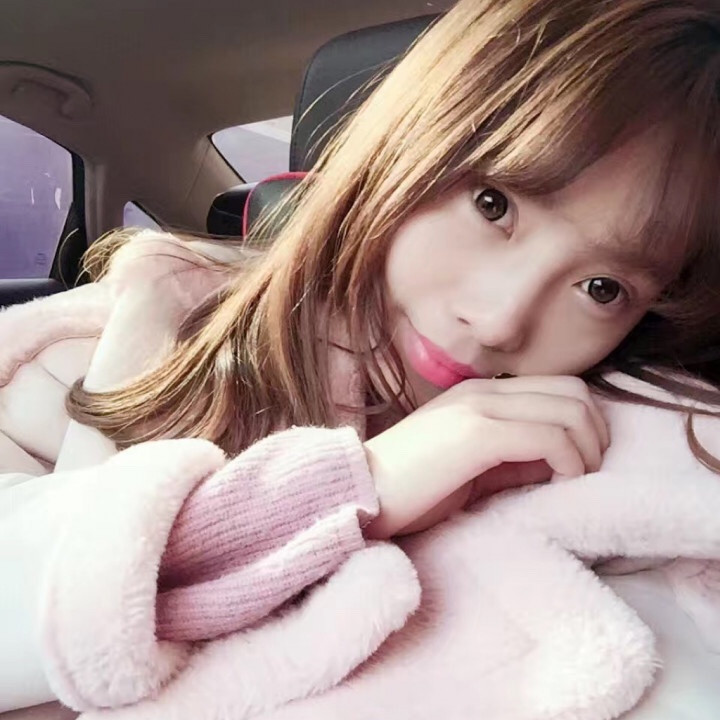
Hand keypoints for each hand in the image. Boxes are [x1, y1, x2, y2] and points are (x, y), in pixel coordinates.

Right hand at [363, 375, 608, 538]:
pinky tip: (560, 483)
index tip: (583, 462)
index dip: (587, 423)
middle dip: (596, 434)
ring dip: (587, 450)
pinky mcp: (477, 434)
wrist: (362, 494)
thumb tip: (558, 462)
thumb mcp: (471, 467)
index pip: (561, 387)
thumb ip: (512, 457)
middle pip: (575, 393)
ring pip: (570, 410)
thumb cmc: (411, 488)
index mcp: (481, 394)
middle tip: (588, 471)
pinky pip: (549, 437)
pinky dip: (569, 461)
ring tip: (575, 480)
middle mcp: (484, 391)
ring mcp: (479, 408)